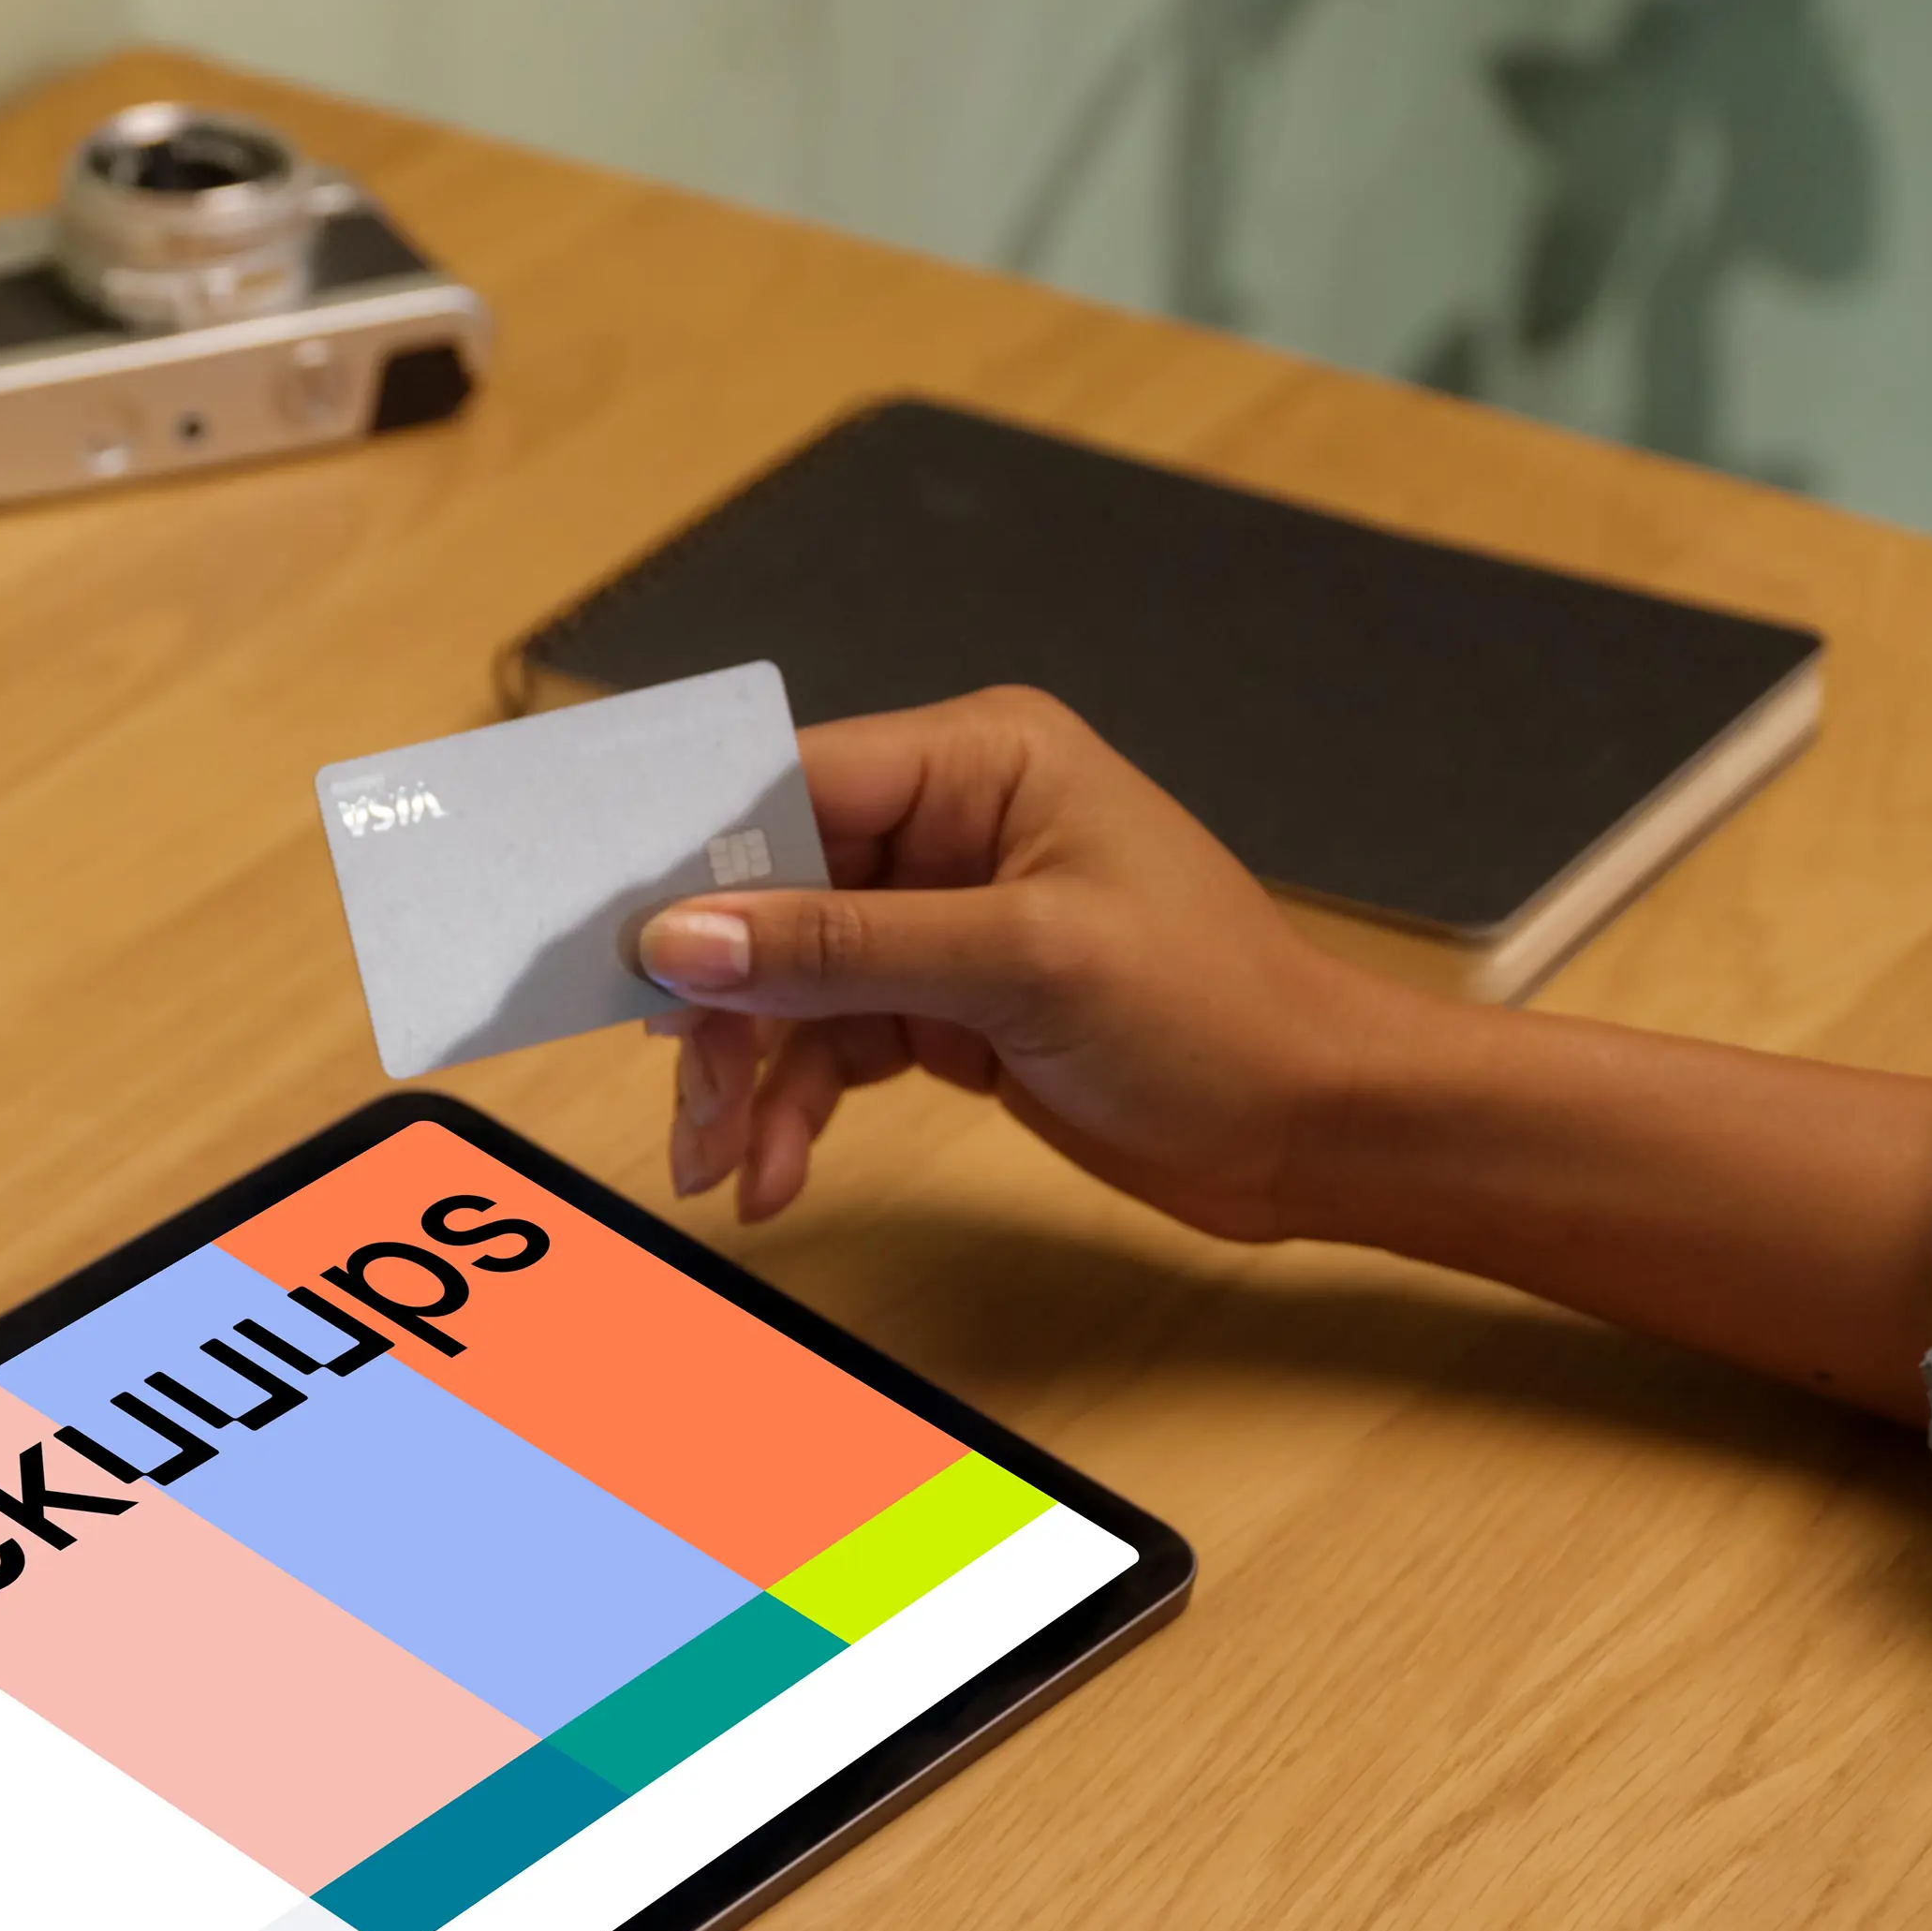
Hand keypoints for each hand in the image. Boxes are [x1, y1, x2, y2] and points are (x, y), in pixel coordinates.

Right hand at [645, 688, 1376, 1232]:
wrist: (1313, 1129)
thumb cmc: (1221, 1013)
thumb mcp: (1023, 966)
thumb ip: (842, 949)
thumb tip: (685, 937)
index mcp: (981, 759)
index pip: (790, 785)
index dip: (695, 866)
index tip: (618, 946)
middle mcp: (953, 823)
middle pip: (771, 896)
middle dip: (718, 1006)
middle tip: (685, 1099)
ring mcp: (945, 917)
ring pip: (788, 985)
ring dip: (748, 1078)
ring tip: (725, 1165)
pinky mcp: (947, 1002)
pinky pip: (830, 1043)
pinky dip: (795, 1108)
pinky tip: (775, 1171)